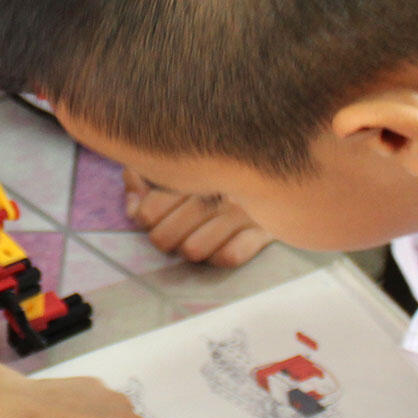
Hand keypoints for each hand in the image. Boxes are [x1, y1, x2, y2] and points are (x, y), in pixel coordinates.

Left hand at [125, 169, 270, 266]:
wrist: (284, 160)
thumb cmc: (219, 163)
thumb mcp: (177, 160)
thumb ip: (143, 177)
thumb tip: (132, 209)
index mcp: (188, 168)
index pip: (147, 212)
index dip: (145, 218)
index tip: (154, 213)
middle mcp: (213, 189)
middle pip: (163, 238)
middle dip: (166, 239)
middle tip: (177, 230)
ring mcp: (241, 210)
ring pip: (193, 250)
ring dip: (193, 249)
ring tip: (200, 237)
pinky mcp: (266, 229)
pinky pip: (231, 256)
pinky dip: (221, 257)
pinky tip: (223, 245)